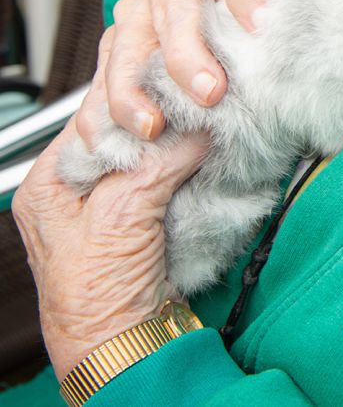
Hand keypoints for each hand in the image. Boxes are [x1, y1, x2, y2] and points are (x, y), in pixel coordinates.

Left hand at [11, 119, 208, 378]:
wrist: (125, 348)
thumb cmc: (97, 299)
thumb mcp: (122, 216)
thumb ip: (157, 163)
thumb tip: (197, 128)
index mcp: (49, 184)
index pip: (91, 118)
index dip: (134, 99)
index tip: (172, 84)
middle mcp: (75, 189)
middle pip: (121, 133)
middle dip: (159, 120)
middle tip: (194, 106)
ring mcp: (109, 203)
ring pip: (145, 153)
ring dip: (176, 142)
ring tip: (203, 127)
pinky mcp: (140, 217)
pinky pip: (163, 175)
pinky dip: (185, 164)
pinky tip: (203, 155)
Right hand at [78, 0, 265, 146]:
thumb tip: (269, 30)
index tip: (259, 24)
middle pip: (174, 13)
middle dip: (189, 57)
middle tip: (210, 91)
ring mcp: (133, 8)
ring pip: (128, 50)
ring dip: (137, 92)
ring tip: (153, 125)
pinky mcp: (115, 42)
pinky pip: (102, 78)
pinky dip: (105, 110)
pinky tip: (114, 135)